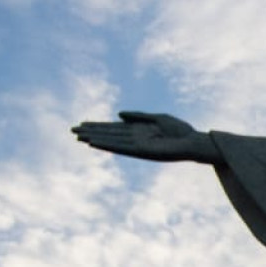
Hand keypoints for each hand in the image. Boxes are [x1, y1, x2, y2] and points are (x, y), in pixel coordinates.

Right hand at [71, 111, 218, 163]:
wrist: (193, 142)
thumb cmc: (180, 130)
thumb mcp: (157, 118)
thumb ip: (138, 116)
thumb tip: (118, 115)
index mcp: (138, 130)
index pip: (113, 128)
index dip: (98, 126)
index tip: (83, 124)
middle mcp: (135, 139)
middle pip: (109, 134)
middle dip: (91, 132)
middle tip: (72, 130)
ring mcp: (137, 145)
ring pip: (111, 141)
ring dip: (95, 138)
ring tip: (79, 137)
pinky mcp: (141, 151)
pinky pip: (121, 147)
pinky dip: (108, 145)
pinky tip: (95, 143)